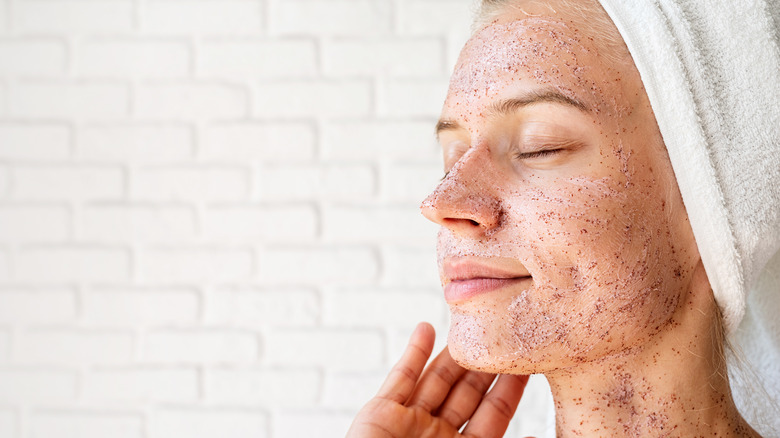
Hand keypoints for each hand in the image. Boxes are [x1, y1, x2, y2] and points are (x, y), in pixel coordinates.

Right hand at [347, 322, 529, 436]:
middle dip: (484, 365)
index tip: (527, 361)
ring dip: (452, 354)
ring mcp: (408, 423)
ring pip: (436, 380)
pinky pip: (400, 377)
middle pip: (467, 393)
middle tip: (501, 333)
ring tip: (470, 327)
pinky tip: (427, 327)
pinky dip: (413, 352)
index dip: (509, 387)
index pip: (493, 415)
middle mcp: (437, 437)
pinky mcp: (381, 413)